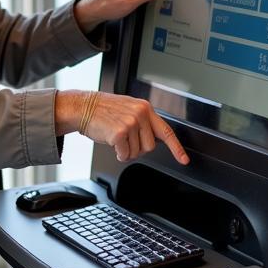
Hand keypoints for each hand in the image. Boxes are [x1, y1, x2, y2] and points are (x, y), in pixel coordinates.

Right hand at [55, 89, 188, 164]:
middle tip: (125, 138)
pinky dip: (118, 153)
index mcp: (145, 108)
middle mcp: (140, 114)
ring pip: (137, 152)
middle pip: (150, 147)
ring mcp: (131, 123)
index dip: (176, 148)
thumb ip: (144, 121)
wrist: (83, 107)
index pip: (166, 131)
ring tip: (116, 136)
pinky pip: (125, 154)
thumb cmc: (103, 110)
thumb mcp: (128, 109)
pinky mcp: (120, 133)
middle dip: (138, 147)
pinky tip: (111, 141)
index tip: (184, 160)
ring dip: (126, 150)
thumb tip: (154, 139)